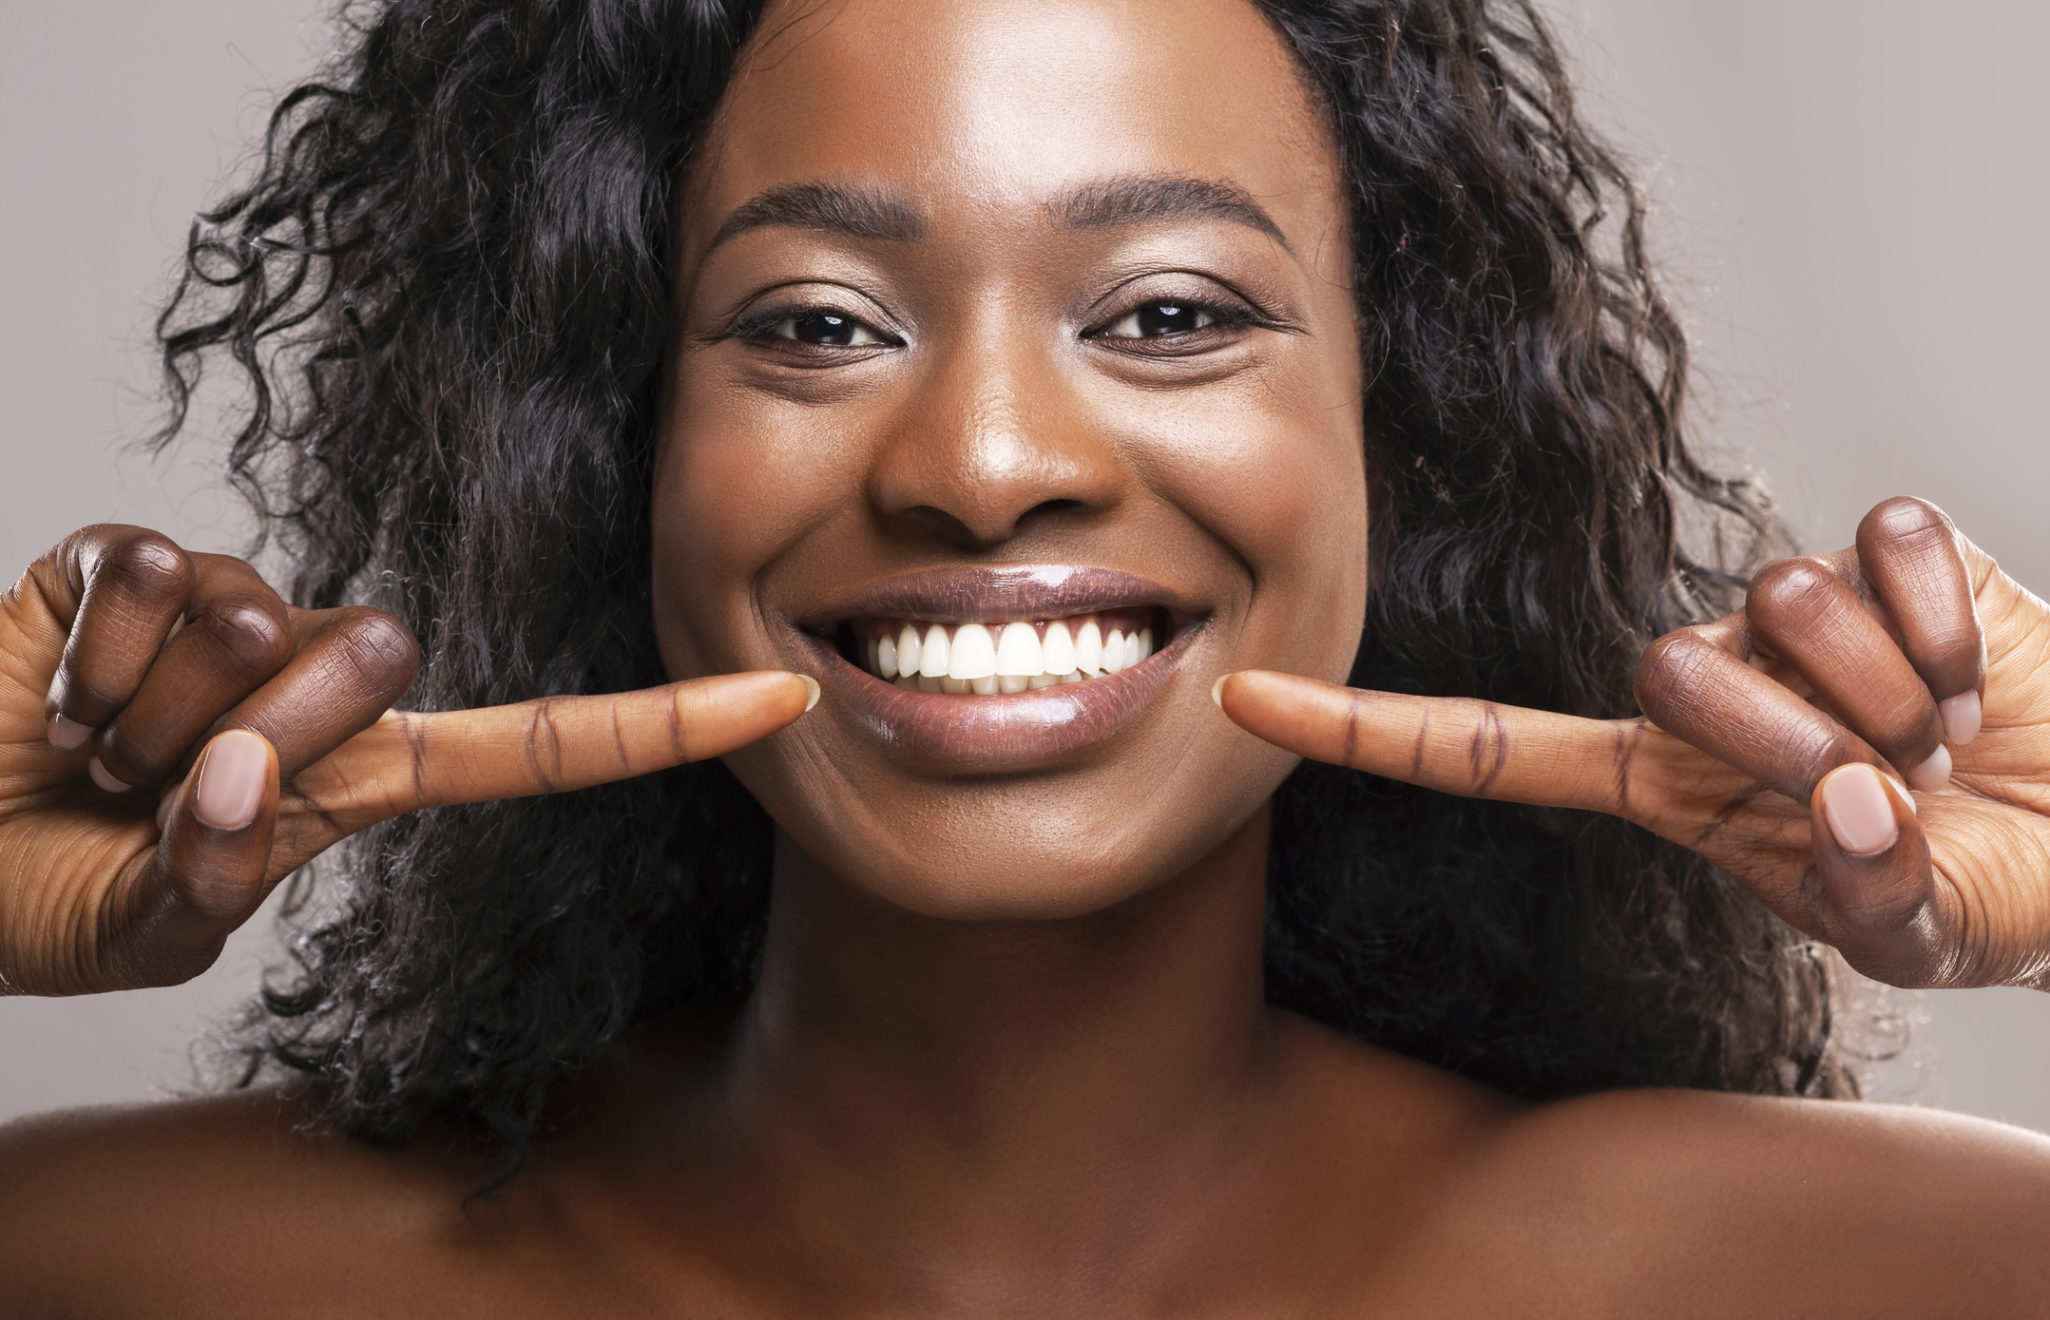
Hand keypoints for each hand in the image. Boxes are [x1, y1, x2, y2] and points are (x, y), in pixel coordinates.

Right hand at [0, 526, 813, 996]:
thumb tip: (240, 772)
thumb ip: (212, 873)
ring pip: (250, 618)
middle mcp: (316, 680)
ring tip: (91, 748)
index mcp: (357, 778)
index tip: (785, 701)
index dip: (660, 728)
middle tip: (148, 783)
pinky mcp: (135, 559)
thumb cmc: (41, 895)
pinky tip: (53, 686)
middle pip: (375, 657)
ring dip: (139, 713)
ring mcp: (232, 609)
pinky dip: (79, 651)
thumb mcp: (147, 925)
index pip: (539, 744)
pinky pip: (146, 571)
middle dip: (249, 734)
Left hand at [1217, 496, 2049, 990]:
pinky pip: (1883, 545)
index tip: (1240, 703)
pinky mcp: (1885, 547)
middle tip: (1884, 779)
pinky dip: (1950, 624)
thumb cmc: (1986, 887)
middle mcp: (1707, 681)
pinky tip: (1975, 667)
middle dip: (1788, 739)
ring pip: (1778, 599)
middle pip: (1665, 666)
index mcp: (1665, 781)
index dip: (1361, 729)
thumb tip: (1849, 804)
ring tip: (1938, 733)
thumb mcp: (1915, 930)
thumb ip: (1870, 893)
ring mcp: (1788, 608)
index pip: (1482, 747)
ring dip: (1887, 691)